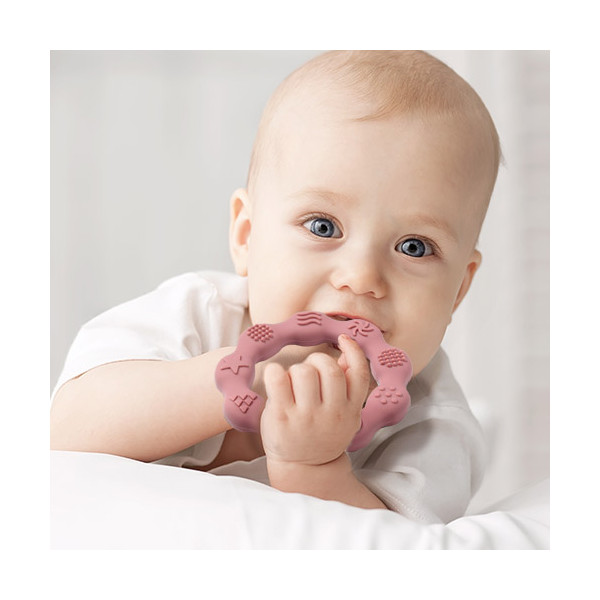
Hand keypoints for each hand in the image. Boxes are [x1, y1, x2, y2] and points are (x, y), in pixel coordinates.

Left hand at [259, 334, 369, 466]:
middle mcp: (332, 414)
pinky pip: (278, 378)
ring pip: (304, 371)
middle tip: (309, 370)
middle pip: (329, 368)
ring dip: (296, 369)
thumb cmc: (321, 435)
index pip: (359, 374)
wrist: (303, 469)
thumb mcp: (344, 415)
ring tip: (292, 382)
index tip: (343, 338)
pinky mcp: (281, 417)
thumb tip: (346, 354)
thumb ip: (347, 386)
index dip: (353, 351)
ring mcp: (306, 416)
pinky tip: (275, 378)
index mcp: (350, 410)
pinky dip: (275, 371)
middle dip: (317, 361)